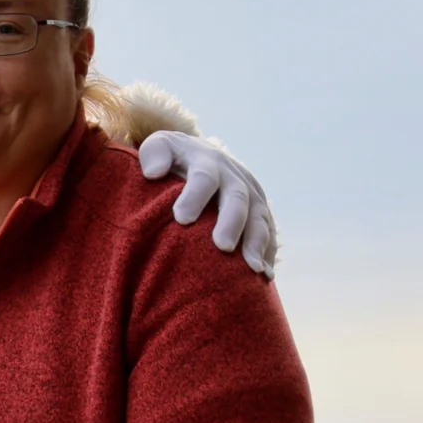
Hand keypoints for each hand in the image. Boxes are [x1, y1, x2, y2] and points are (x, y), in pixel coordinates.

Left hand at [138, 130, 277, 277]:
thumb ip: (153, 154)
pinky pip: (269, 231)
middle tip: (222, 247)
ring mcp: (251, 192)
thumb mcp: (159, 147)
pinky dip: (268, 252)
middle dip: (231, 222)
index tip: (181, 219)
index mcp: (206, 161)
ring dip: (257, 242)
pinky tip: (264, 274)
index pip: (203, 178)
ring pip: (259, 217)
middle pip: (237, 198)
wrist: (198, 154)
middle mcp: (233, 176)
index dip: (194, 196)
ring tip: (251, 269)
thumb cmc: (170, 158)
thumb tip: (153, 172)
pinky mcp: (259, 209)